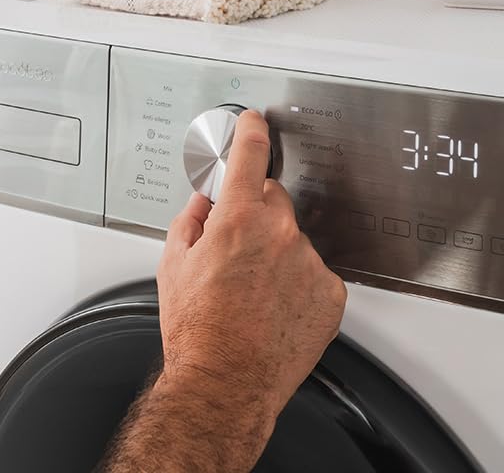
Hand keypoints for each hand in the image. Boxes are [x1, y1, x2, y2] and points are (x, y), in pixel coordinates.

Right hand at [158, 110, 346, 425]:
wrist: (225, 382)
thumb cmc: (197, 329)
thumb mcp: (173, 262)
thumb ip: (191, 219)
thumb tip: (204, 204)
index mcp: (237, 218)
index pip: (250, 155)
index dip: (251, 131)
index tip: (255, 122)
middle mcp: (279, 233)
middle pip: (272, 199)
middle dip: (254, 212)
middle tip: (235, 248)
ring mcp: (309, 263)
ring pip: (292, 238)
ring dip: (276, 250)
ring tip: (252, 290)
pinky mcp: (330, 293)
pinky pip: (313, 271)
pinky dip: (296, 280)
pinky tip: (274, 304)